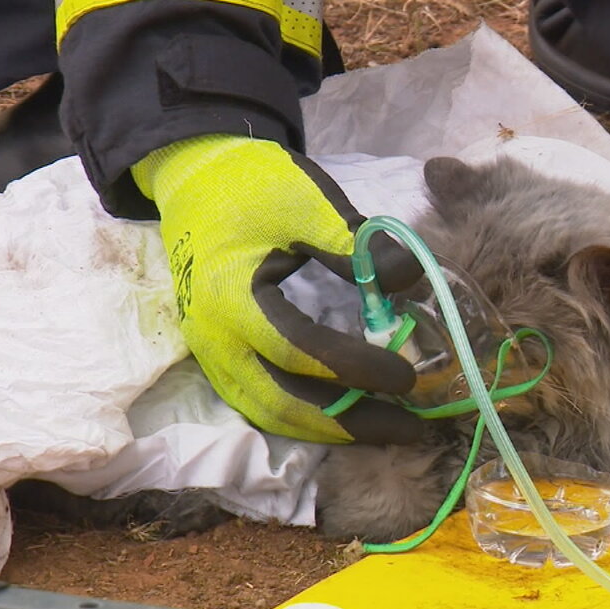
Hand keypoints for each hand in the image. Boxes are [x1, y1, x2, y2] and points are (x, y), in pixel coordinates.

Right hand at [132, 134, 423, 443]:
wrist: (197, 178)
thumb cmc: (253, 186)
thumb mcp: (309, 202)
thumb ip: (357, 245)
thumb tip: (412, 279)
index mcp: (233, 297)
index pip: (302, 351)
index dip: (357, 368)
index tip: (407, 377)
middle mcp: (215, 338)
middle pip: (285, 403)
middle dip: (350, 423)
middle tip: (409, 430)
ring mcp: (211, 353)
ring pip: (271, 414)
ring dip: (329, 429)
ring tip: (385, 429)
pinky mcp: (218, 357)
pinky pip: (261, 403)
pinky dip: (305, 418)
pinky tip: (346, 418)